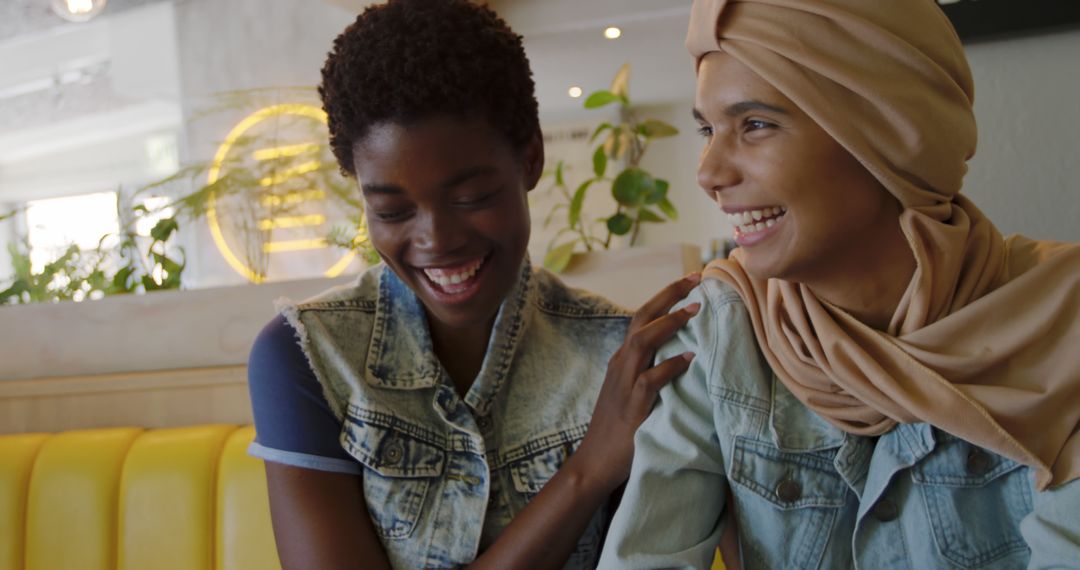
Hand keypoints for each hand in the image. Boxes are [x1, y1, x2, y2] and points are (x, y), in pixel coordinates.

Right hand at [571, 272, 701, 491]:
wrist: (595, 462)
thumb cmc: (618, 430)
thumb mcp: (632, 392)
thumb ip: (650, 372)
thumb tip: (684, 357)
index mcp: (622, 359)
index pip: (643, 318)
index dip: (665, 297)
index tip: (690, 281)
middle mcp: (620, 364)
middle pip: (642, 318)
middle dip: (668, 295)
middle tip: (696, 278)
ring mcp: (623, 383)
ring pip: (642, 341)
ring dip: (669, 323)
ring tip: (695, 309)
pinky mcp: (631, 405)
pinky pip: (650, 379)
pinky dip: (669, 366)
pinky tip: (689, 358)